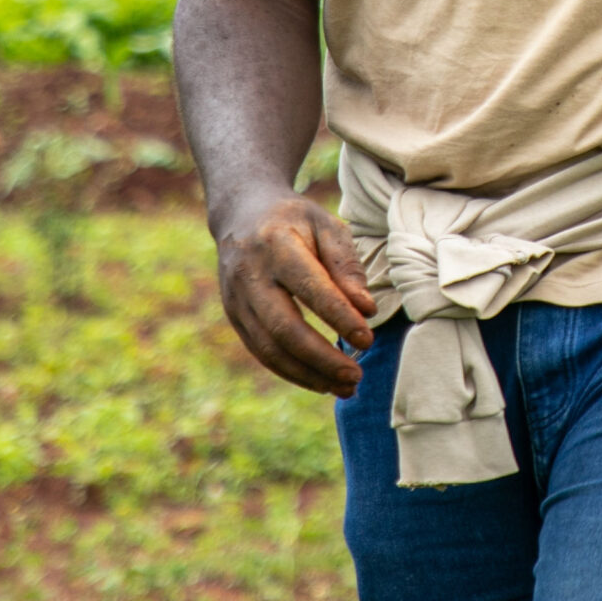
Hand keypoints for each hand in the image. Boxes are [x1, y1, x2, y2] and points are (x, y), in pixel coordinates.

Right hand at [215, 192, 377, 396]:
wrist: (240, 213)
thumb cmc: (294, 221)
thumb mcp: (325, 225)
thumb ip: (346, 265)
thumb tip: (366, 311)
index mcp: (275, 244)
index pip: (309, 288)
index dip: (339, 316)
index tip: (367, 338)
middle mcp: (249, 275)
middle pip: (284, 328)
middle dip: (322, 358)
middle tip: (356, 375)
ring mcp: (236, 299)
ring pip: (270, 349)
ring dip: (308, 374)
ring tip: (345, 387)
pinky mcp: (234, 316)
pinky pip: (261, 352)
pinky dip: (292, 372)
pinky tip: (321, 381)